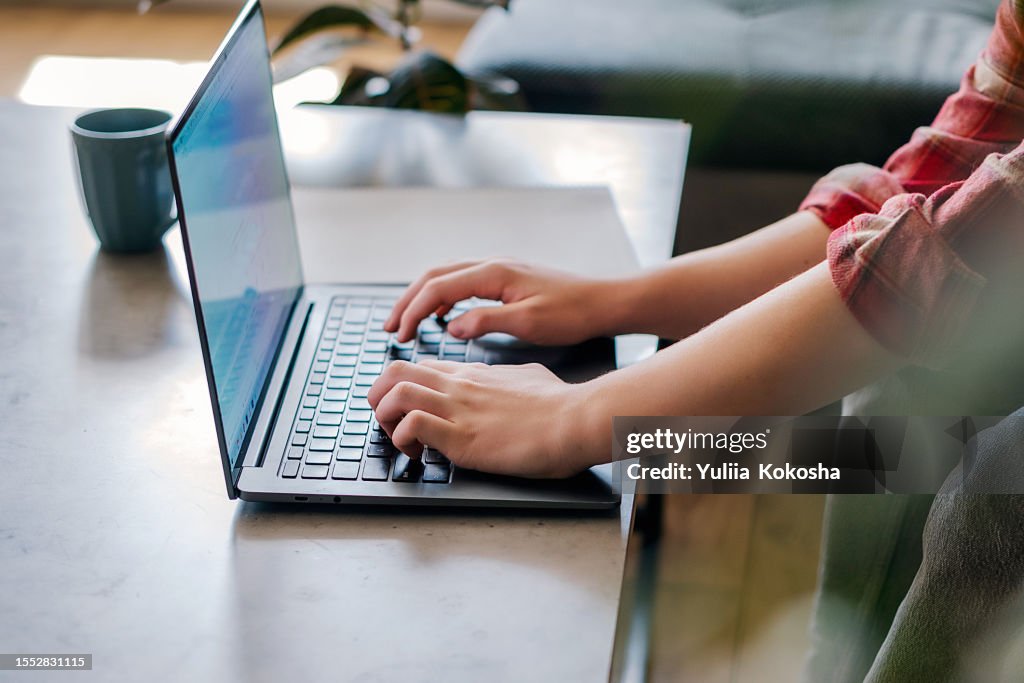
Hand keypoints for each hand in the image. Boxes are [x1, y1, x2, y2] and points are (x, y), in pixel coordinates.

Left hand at [367, 360, 603, 477]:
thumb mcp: (532, 377)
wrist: (576, 418)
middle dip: (381, 396)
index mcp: (475, 373)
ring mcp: (458, 408)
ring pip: (394, 394)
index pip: (422, 367)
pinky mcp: (461, 436)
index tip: (410, 409)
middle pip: (395, 371)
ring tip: (402, 440)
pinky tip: (419, 453)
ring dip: (386, 419)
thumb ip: (510, 379)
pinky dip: (404, 440)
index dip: (405, 386)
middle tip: (390, 421)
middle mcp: (459, 385)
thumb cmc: (562, 404)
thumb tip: (512, 382)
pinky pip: (411, 426)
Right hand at [383, 260, 627, 344]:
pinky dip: (444, 297)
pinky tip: (445, 317)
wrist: (603, 302)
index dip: (412, 311)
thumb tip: (451, 326)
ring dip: (423, 298)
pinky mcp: (506, 279)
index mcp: (493, 273)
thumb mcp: (528, 323)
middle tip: (390, 327)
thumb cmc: (572, 313)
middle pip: (434, 276)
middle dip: (407, 301)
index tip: (399, 334)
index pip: (438, 288)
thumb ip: (486, 321)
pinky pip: (464, 282)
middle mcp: (492, 265)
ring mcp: (499, 269)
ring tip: (408, 322)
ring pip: (447, 277)